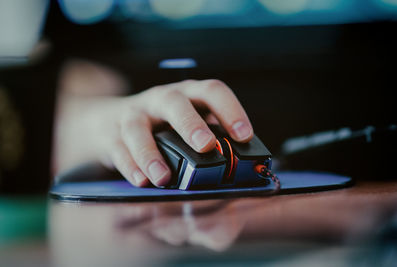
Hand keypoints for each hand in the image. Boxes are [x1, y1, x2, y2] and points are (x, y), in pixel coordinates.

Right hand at [100, 79, 252, 186]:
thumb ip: (208, 135)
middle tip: (205, 146)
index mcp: (187, 95)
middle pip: (174, 103)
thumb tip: (238, 164)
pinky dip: (130, 165)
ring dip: (150, 153)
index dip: (230, 110)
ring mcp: (135, 115)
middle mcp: (160, 100)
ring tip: (163, 177)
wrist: (110, 120)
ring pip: (138, 128)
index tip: (244, 136)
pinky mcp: (113, 134)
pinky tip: (141, 180)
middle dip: (190, 124)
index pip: (211, 91)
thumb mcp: (187, 122)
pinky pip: (119, 148)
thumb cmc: (161, 124)